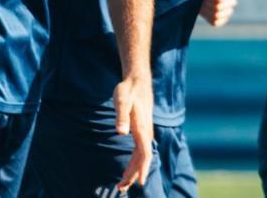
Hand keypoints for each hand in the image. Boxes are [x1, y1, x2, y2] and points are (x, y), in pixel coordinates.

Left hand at [114, 73, 153, 191]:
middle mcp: (146, 132)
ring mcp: (146, 131)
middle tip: (121, 188)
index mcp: (141, 128)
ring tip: (124, 182)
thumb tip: (120, 132)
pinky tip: (131, 166)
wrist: (137, 80)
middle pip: (143, 158)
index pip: (143, 154)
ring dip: (134, 170)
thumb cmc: (127, 90)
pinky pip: (141, 150)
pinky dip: (136, 161)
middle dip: (133, 174)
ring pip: (142, 155)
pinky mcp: (143, 129)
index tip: (136, 183)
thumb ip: (121, 116)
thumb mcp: (120, 100)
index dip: (140, 169)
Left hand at [198, 0, 237, 26]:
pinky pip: (215, 22)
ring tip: (203, 3)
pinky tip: (205, 11)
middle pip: (218, 7)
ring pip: (216, 14)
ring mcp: (227, 13)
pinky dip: (208, 17)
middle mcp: (232, 2)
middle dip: (208, 2)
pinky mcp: (221, 21)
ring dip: (206, 9)